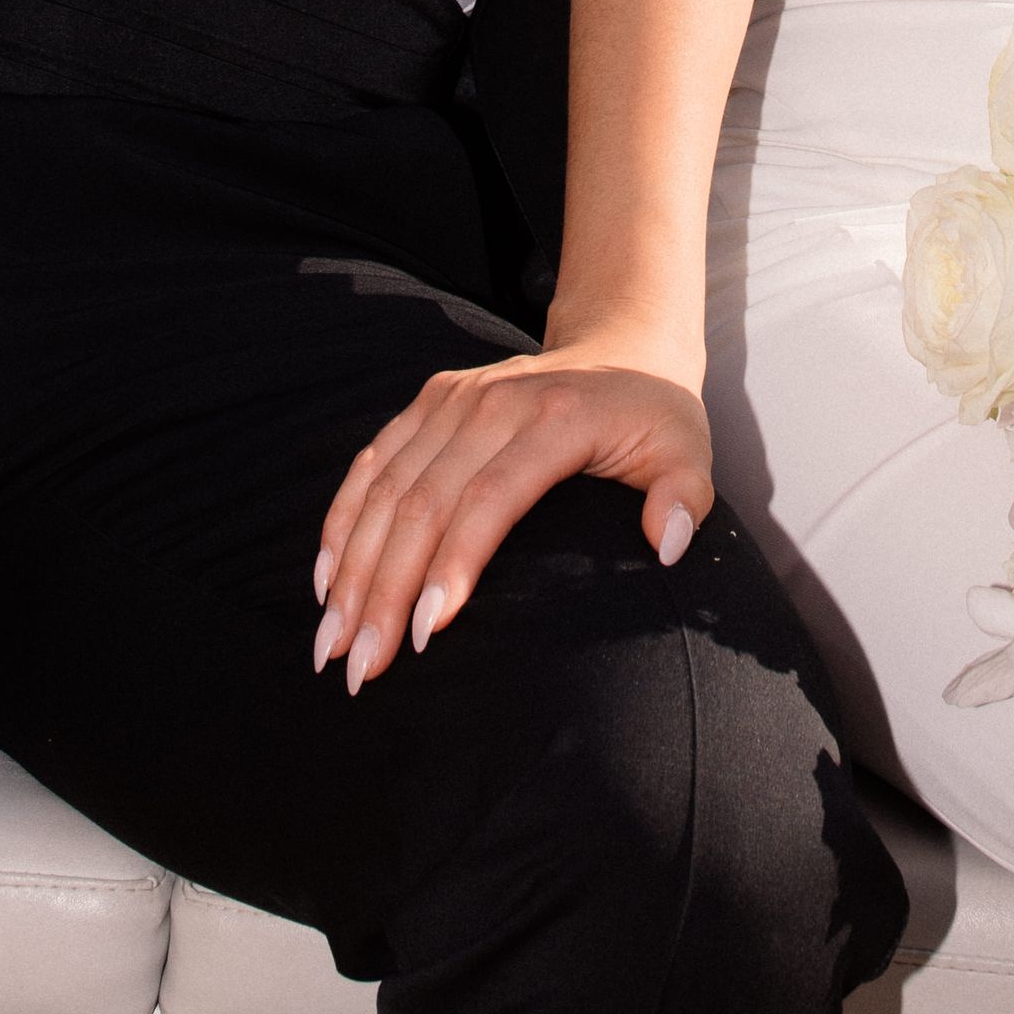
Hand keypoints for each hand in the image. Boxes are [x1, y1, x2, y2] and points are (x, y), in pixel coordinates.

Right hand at [312, 347, 714, 692]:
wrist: (624, 344)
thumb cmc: (654, 417)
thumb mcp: (688, 449)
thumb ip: (685, 495)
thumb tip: (668, 544)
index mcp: (554, 418)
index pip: (490, 498)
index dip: (453, 565)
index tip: (424, 635)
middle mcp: (493, 402)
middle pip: (423, 502)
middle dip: (384, 589)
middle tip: (362, 668)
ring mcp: (455, 397)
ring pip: (387, 486)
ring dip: (351, 567)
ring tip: (333, 643)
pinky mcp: (430, 399)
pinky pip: (373, 461)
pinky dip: (343, 519)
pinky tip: (325, 580)